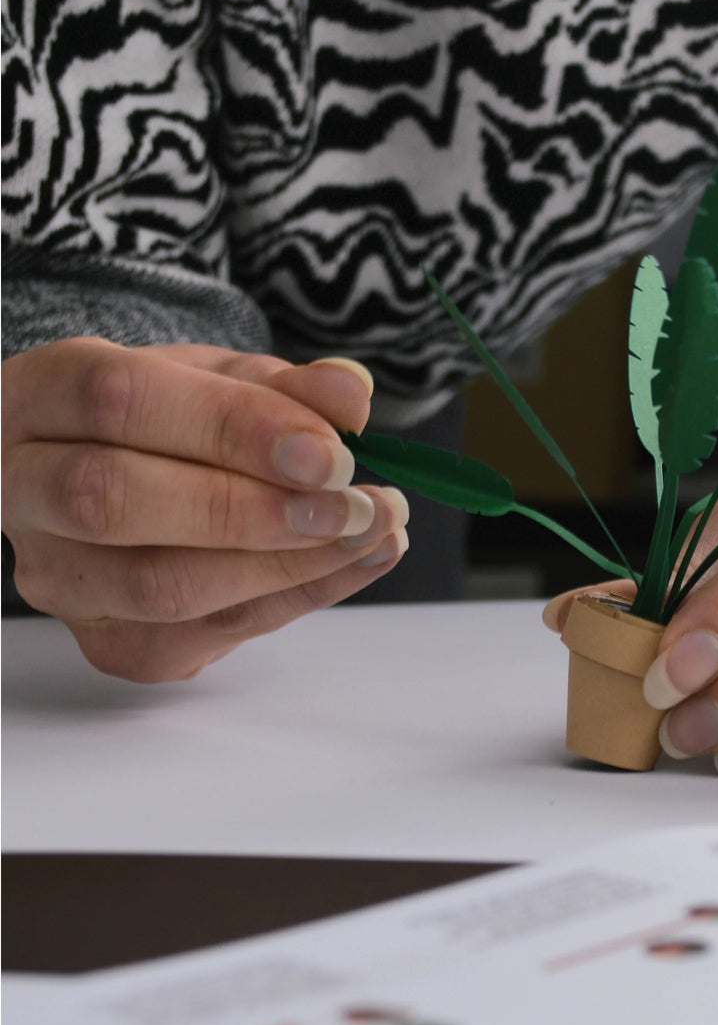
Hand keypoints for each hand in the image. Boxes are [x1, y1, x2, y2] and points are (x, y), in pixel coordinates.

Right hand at [2, 337, 409, 680]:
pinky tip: (359, 558)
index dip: (233, 427)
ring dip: (290, 564)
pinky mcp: (112, 644)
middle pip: (117, 500)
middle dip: (254, 509)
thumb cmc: (172, 422)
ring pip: (164, 586)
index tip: (328, 450)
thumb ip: (285, 386)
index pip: (120, 403)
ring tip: (376, 530)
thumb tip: (351, 394)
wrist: (127, 482)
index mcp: (41, 396)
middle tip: (355, 503)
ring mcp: (59, 579)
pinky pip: (215, 630)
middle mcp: (24, 490)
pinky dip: (302, 594)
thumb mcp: (224, 380)